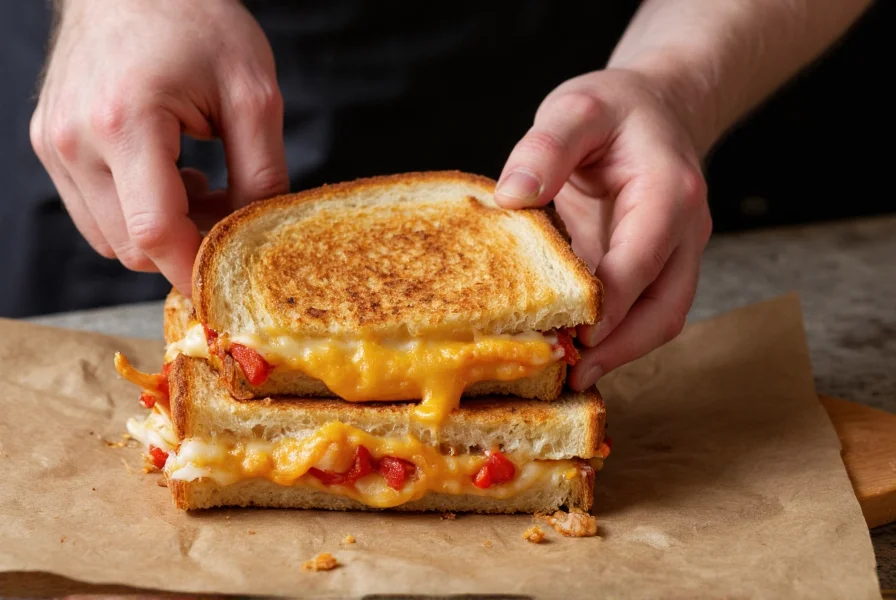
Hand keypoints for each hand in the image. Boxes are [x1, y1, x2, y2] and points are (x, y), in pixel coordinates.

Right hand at [30, 0, 288, 294]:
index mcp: (126, 124)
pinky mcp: (50, 144)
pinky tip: (168, 175)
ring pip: (111, 238)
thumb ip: (263, 173)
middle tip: (228, 208)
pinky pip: (94, 213)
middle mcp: (76, 141)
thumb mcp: (253, 94)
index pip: (156, 234)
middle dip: (187, 246)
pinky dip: (135, 213)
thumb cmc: (196, 20)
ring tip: (200, 184)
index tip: (230, 280)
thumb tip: (261, 238)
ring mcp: (55, 144)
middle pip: (133, 246)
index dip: (196, 269)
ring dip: (161, 231)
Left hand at [494, 68, 711, 388]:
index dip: (610, 304)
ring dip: (619, 352)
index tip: (573, 336)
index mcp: (668, 192)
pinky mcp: (656, 267)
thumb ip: (547, 146)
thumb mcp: (578, 108)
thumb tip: (512, 196)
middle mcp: (684, 231)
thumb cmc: (618, 108)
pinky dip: (613, 337)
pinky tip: (574, 351)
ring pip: (659, 318)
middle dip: (619, 348)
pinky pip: (641, 311)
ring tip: (570, 378)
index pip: (643, 259)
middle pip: (664, 307)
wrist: (659, 107)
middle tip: (571, 376)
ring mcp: (676, 254)